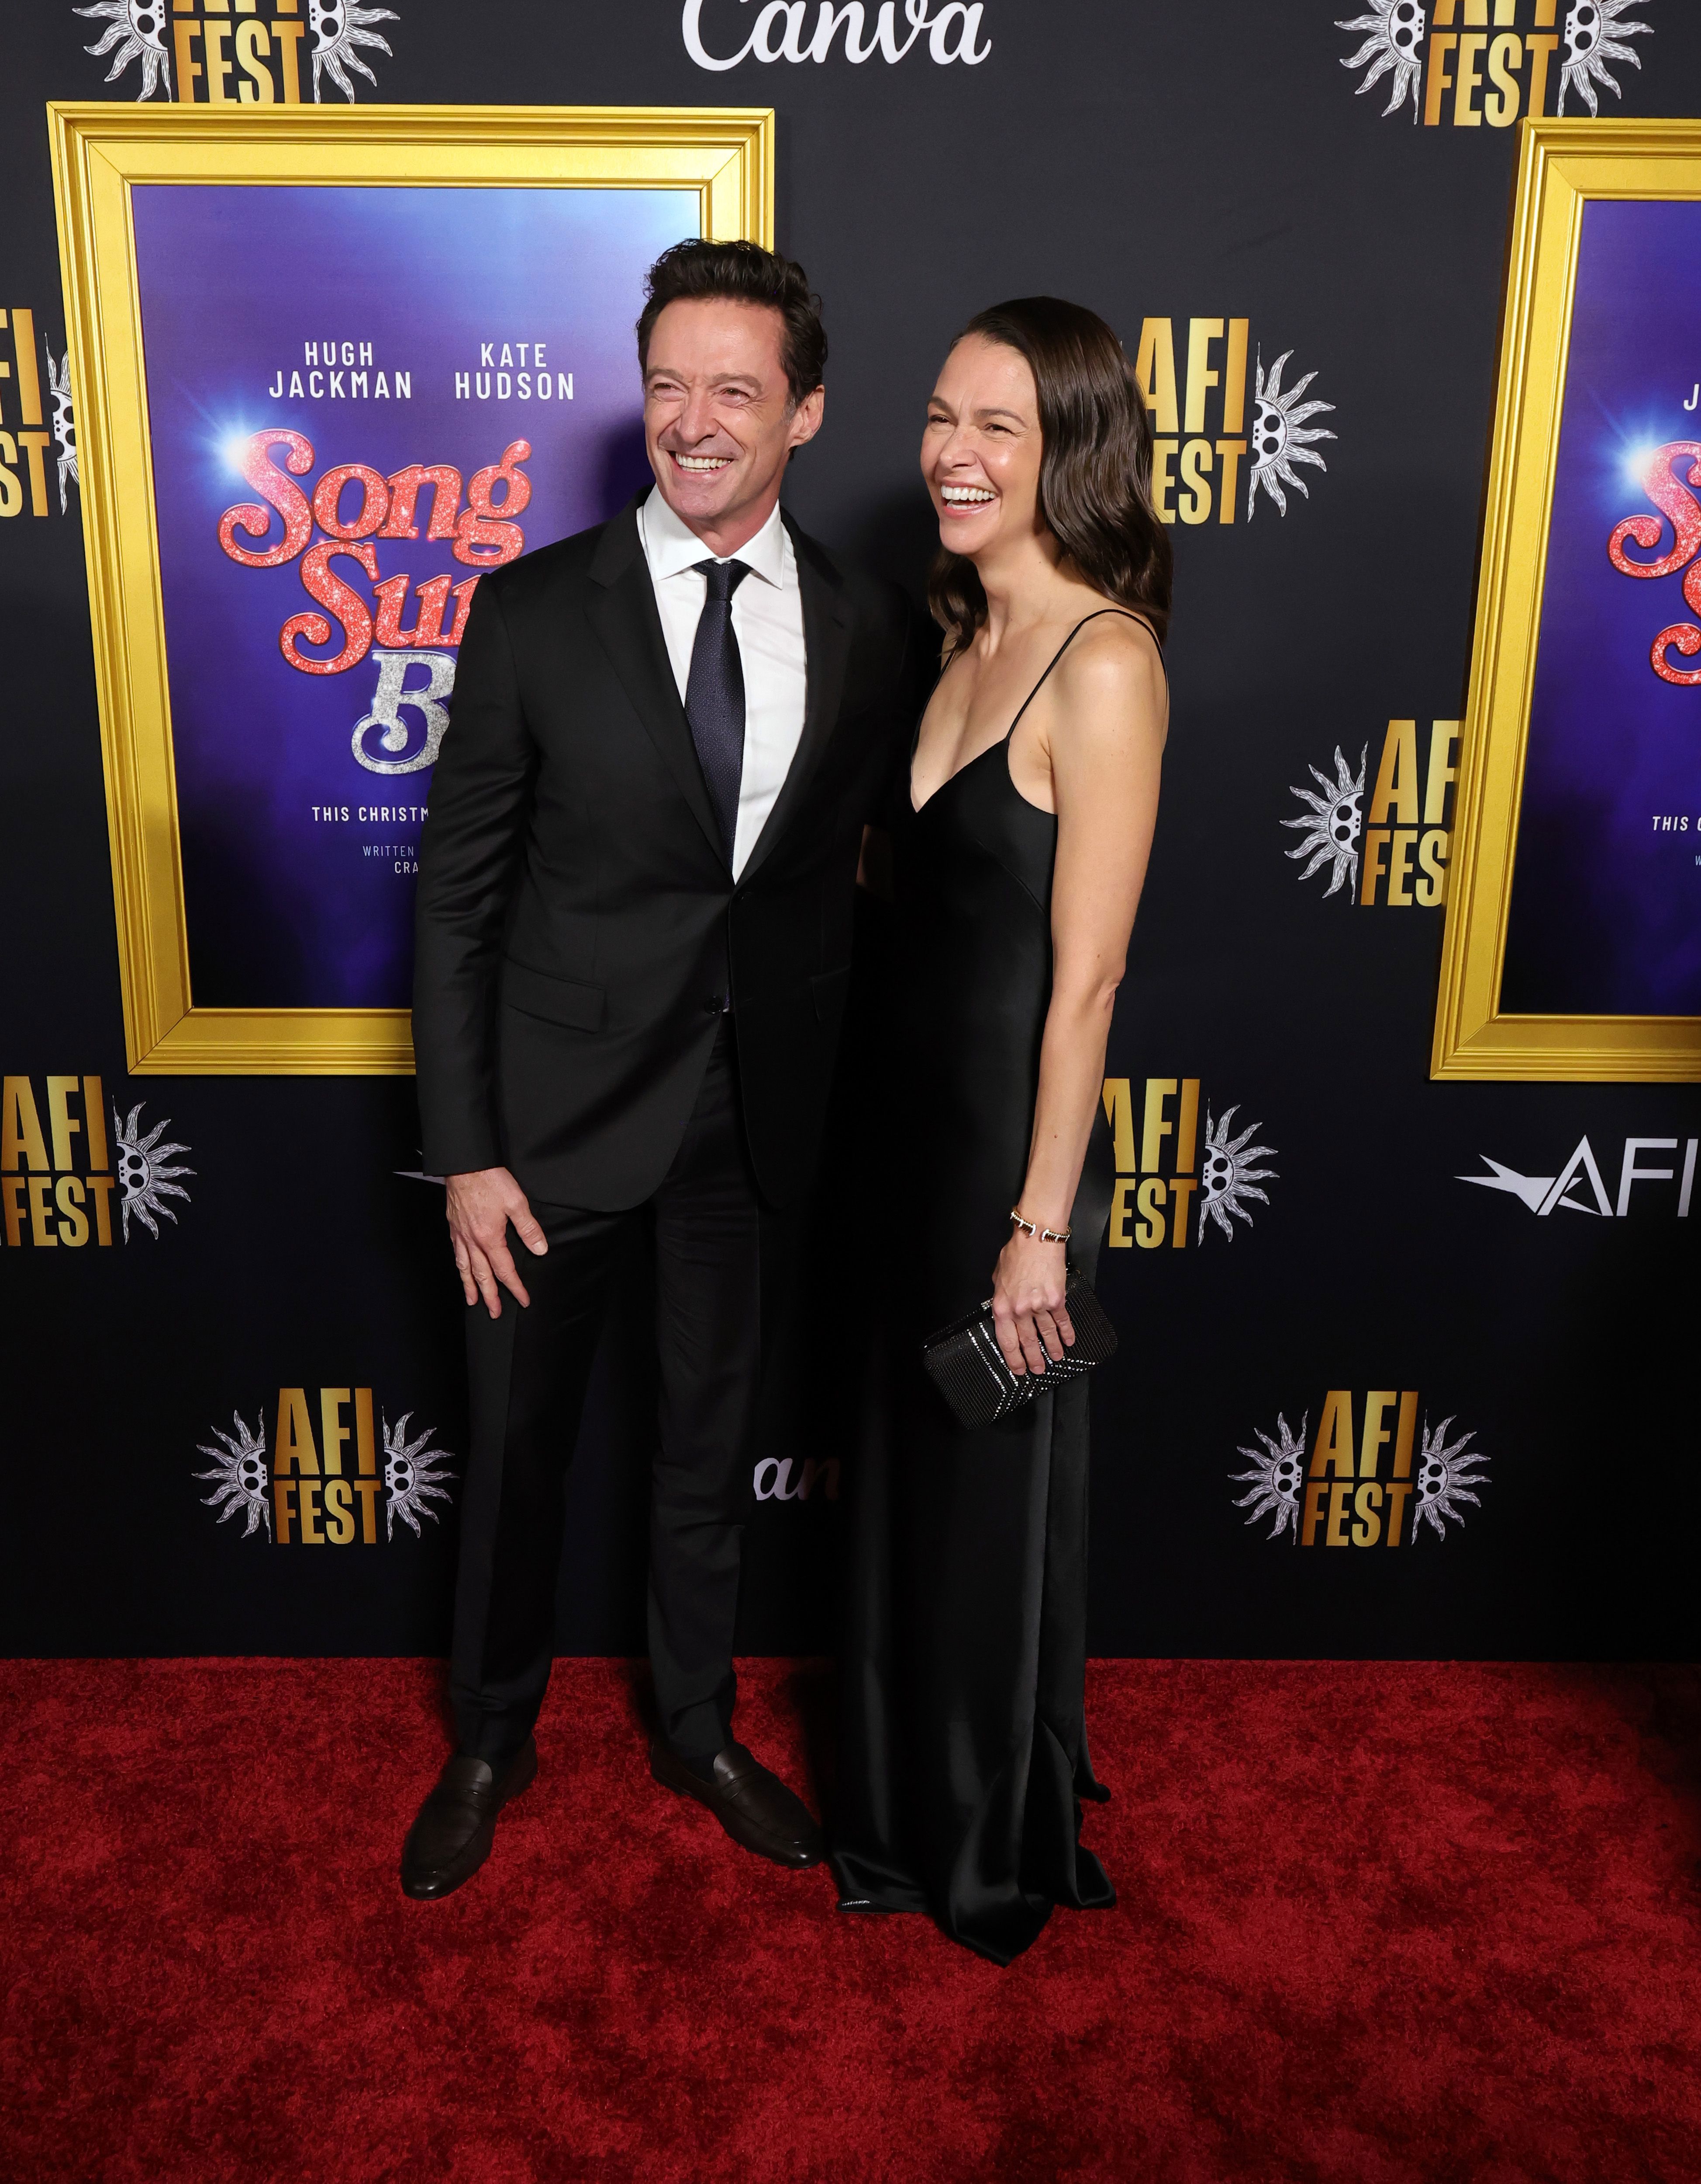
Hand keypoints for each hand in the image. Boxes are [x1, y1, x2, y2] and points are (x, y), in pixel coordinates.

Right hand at [444, 1166, 546, 1318]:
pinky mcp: (453, 1225)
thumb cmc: (489, 1180)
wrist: (463, 1164)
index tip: (523, 1300)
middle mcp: (472, 1240)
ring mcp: (460, 1234)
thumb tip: (540, 1250)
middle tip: (494, 1313)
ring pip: (465, 1267)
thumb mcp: (516, 1202)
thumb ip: (529, 1229)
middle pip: (482, 1275)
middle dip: (490, 1296)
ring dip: (470, 1286)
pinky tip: (461, 1269)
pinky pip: (456, 1253)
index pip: (505, 1270)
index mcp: (489, 1238)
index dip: (515, 1287)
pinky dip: (459, 1266)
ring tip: (473, 1300)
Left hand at [990, 1228, 1074, 1377]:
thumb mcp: (998, 1277)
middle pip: (1027, 1342)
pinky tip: (1068, 1341)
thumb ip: (1001, 1296)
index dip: (1013, 1358)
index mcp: (1002, 1307)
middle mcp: (1020, 1311)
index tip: (1018, 1368)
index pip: (1006, 1340)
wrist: (1036, 1238)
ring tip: (1055, 1359)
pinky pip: (1062, 1321)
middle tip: (1038, 1369)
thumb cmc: (1017, 1253)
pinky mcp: (1057, 1300)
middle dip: (1033, 1359)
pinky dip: (1066, 1333)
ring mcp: (1039, 1307)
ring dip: (1052, 1349)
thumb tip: (1005, 1309)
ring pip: (1047, 1335)